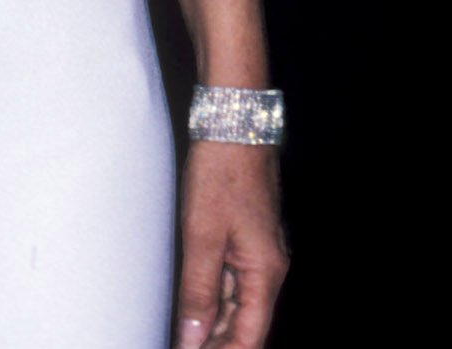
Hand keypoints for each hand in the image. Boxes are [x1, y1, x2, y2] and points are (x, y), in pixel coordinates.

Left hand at [174, 138, 284, 347]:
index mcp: (265, 271)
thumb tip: (192, 339)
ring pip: (239, 305)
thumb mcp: (203, 237)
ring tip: (182, 339)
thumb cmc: (223, 173)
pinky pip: (232, 283)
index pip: (251, 337)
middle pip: (247, 325)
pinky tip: (191, 310)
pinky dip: (213, 302)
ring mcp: (259, 252)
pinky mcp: (247, 239)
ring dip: (213, 327)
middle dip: (216, 344)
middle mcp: (269, 266)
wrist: (235, 124)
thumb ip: (199, 292)